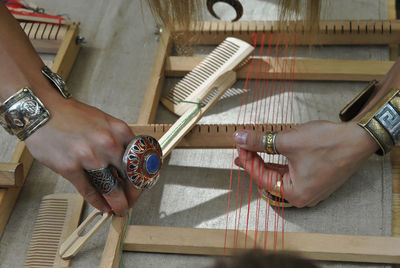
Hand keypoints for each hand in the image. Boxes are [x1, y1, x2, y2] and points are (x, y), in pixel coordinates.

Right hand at [25, 97, 138, 215]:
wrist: (41, 110)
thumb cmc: (72, 115)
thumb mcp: (104, 121)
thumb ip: (118, 139)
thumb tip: (128, 162)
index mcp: (119, 130)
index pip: (141, 160)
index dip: (143, 177)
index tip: (141, 186)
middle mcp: (108, 143)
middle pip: (129, 176)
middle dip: (132, 194)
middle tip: (131, 201)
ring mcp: (89, 157)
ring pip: (111, 188)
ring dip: (118, 203)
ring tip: (120, 209)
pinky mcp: (70, 168)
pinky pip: (89, 191)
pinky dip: (98, 202)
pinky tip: (103, 206)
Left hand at [234, 121, 377, 206]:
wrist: (358, 138)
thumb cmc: (328, 143)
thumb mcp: (287, 140)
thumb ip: (260, 141)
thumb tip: (240, 139)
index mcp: (295, 193)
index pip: (261, 177)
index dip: (247, 159)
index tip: (239, 146)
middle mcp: (303, 197)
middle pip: (270, 178)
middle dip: (255, 161)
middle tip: (242, 149)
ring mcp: (310, 189)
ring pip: (280, 175)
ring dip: (266, 161)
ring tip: (252, 150)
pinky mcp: (315, 179)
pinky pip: (292, 173)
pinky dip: (280, 162)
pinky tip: (271, 152)